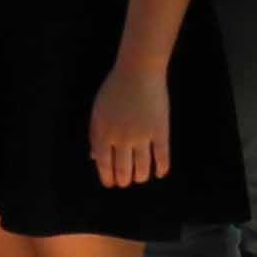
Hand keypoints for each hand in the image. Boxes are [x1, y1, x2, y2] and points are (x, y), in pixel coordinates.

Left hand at [90, 58, 171, 189]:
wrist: (139, 72)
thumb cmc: (115, 89)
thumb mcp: (98, 110)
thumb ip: (95, 133)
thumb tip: (93, 157)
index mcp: (102, 131)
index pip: (103, 161)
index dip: (106, 176)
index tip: (110, 184)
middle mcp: (121, 137)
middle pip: (122, 167)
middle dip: (123, 179)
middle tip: (125, 184)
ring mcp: (142, 135)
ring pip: (142, 166)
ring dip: (141, 176)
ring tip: (140, 179)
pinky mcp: (160, 132)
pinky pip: (162, 156)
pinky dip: (162, 168)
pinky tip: (160, 173)